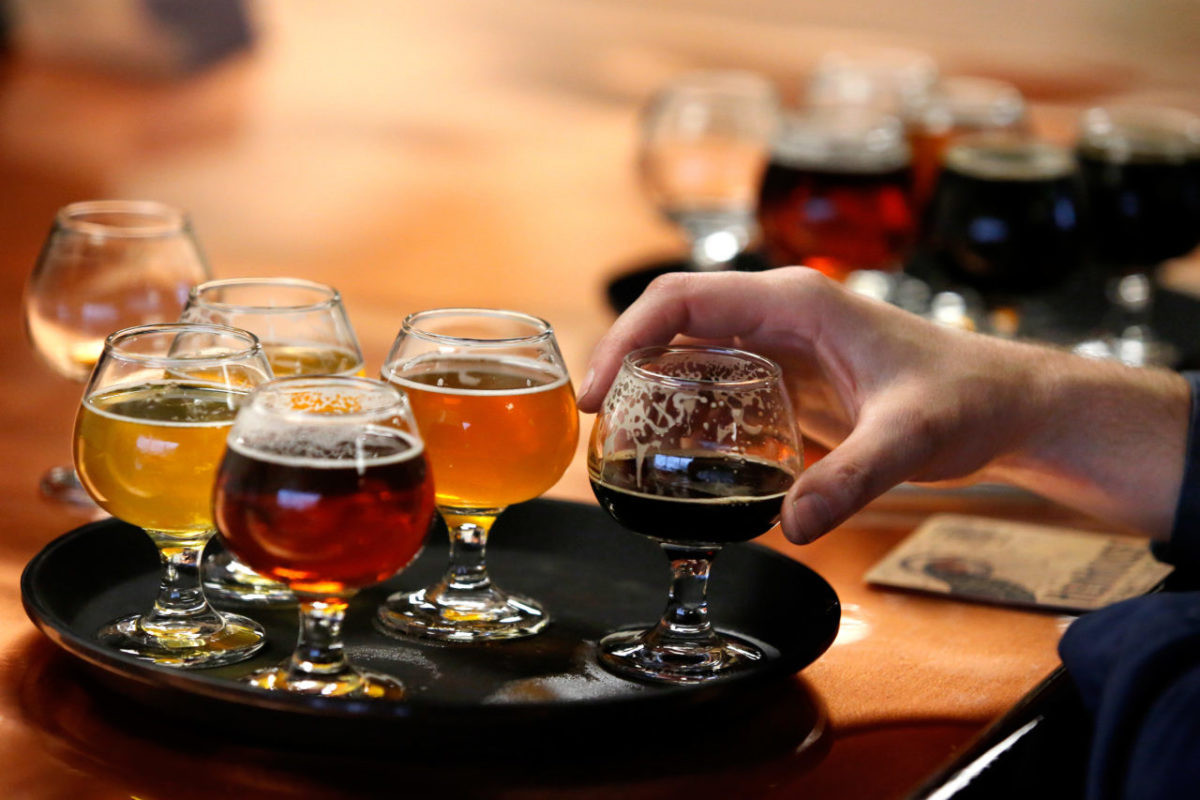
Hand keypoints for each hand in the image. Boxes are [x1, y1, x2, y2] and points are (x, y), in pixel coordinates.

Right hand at [578, 267, 1187, 542]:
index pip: (681, 301)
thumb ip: (853, 479)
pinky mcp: (787, 378)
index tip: (596, 392)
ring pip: (688, 353)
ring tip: (625, 445)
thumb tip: (793, 526)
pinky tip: (679, 456)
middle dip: (624, 367)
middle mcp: (777, 314)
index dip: (626, 339)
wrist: (1003, 405)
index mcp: (793, 301)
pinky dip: (686, 414)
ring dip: (651, 391)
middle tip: (597, 427)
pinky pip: (716, 384)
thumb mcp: (911, 437)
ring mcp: (780, 345)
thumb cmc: (966, 398)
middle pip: (671, 324)